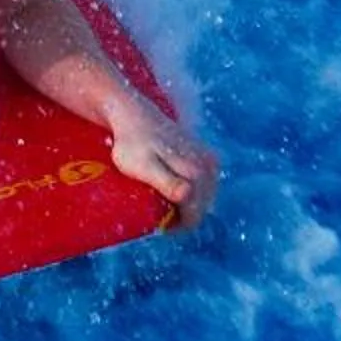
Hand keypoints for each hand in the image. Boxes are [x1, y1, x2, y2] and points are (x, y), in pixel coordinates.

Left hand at [108, 94, 220, 232]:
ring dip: (188, 204)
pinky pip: (204, 184)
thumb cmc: (132, 144)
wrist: (132, 115)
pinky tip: (175, 188)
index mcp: (196, 172)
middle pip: (201, 207)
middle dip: (183, 214)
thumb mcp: (144, 167)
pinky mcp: (205, 156)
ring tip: (164, 199)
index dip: (177, 225)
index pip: (195, 215)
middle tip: (159, 211)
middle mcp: (208, 166)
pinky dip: (192, 191)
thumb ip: (167, 183)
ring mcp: (208, 160)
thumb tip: (188, 195)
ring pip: (204, 196)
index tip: (158, 224)